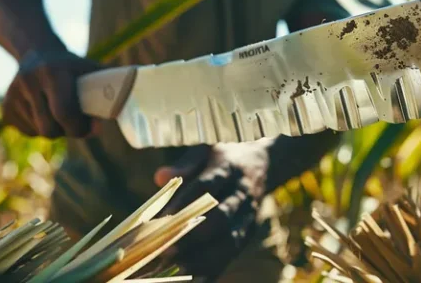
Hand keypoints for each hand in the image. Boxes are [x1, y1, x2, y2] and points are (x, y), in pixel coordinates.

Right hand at [2, 49, 103, 137]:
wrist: (38, 53)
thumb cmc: (73, 68)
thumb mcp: (91, 71)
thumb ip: (105, 94)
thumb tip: (103, 125)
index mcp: (52, 72)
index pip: (64, 112)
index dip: (79, 127)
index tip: (90, 128)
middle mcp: (28, 82)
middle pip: (49, 129)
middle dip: (67, 132)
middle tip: (77, 125)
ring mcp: (12, 95)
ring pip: (39, 132)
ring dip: (55, 129)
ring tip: (60, 111)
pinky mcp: (5, 107)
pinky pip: (28, 132)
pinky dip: (40, 128)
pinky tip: (45, 111)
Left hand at [153, 142, 269, 279]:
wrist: (261, 165)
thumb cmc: (221, 158)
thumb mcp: (204, 151)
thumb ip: (183, 164)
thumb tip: (159, 177)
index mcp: (229, 169)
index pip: (208, 186)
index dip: (187, 202)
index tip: (165, 218)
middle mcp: (242, 194)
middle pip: (221, 218)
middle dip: (194, 237)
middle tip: (167, 250)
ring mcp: (248, 217)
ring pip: (229, 242)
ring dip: (204, 258)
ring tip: (177, 270)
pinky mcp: (248, 234)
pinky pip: (231, 255)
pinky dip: (213, 270)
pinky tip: (192, 279)